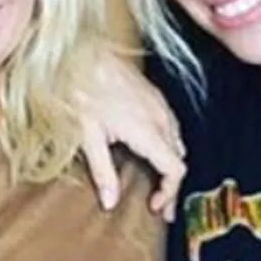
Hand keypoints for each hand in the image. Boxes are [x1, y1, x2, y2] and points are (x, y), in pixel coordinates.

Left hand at [77, 47, 185, 221]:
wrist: (83, 53)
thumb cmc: (81, 89)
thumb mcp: (88, 136)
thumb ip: (103, 171)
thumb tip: (110, 201)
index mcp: (147, 131)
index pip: (175, 170)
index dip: (169, 193)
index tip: (154, 206)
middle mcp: (160, 117)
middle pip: (179, 158)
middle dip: (171, 183)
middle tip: (157, 202)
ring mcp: (159, 104)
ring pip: (177, 142)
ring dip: (170, 163)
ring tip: (157, 180)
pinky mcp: (154, 95)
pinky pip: (170, 125)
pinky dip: (166, 144)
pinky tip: (150, 149)